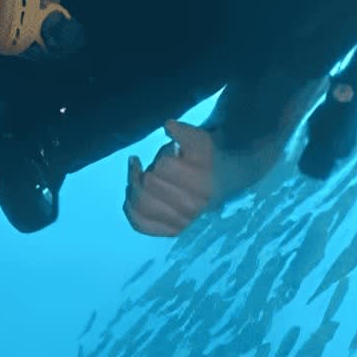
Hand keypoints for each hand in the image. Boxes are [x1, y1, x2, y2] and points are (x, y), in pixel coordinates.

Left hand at [124, 119, 220, 236]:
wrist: (226, 180)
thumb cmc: (207, 157)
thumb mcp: (200, 139)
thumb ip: (185, 132)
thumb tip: (168, 125)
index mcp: (202, 185)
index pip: (164, 167)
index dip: (164, 155)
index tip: (171, 151)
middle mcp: (193, 208)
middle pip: (148, 183)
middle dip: (151, 169)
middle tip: (159, 165)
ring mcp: (182, 223)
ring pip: (139, 203)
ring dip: (136, 184)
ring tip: (139, 173)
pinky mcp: (170, 231)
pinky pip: (139, 223)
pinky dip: (130, 207)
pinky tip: (131, 193)